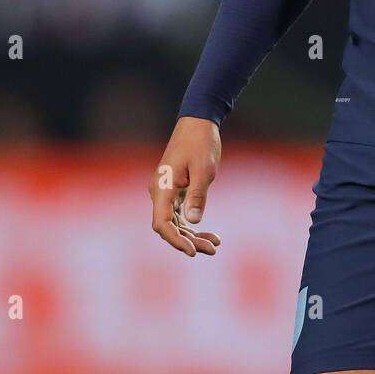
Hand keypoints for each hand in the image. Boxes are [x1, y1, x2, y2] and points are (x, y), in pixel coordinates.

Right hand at [148, 116, 221, 256]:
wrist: (198, 122)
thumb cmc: (201, 143)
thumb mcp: (204, 170)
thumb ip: (198, 195)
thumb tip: (193, 221)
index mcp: (162, 187)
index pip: (162, 224)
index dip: (176, 240)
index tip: (193, 251)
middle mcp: (160, 192)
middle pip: (169, 226)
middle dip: (189, 241)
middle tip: (213, 249)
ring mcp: (166, 191)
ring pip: (175, 222)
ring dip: (192, 235)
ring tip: (214, 245)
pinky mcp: (175, 189)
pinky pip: (180, 213)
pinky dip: (192, 224)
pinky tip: (210, 234)